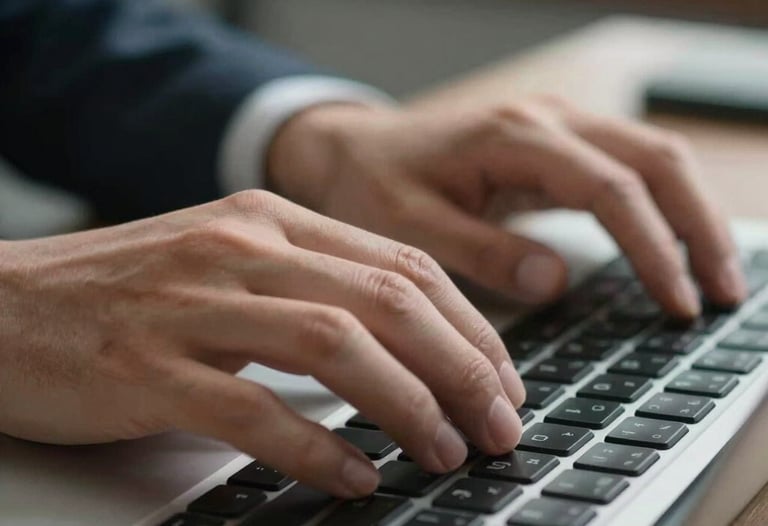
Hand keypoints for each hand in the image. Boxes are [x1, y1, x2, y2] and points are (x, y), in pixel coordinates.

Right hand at [0, 191, 524, 496]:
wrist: (5, 303)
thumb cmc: (129, 288)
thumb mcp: (231, 262)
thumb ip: (313, 286)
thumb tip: (406, 347)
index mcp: (272, 219)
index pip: (403, 264)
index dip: (469, 326)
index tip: (500, 378)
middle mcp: (242, 248)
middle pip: (388, 301)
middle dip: (461, 368)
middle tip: (499, 424)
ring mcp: (194, 303)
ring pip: (335, 346)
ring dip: (407, 405)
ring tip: (445, 452)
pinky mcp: (148, 365)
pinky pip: (254, 408)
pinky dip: (316, 448)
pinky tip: (356, 478)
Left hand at [268, 98, 746, 316]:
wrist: (352, 151)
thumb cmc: (371, 184)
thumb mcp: (408, 226)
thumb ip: (479, 251)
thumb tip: (555, 280)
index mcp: (513, 138)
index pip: (611, 189)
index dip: (653, 248)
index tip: (677, 303)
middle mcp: (546, 122)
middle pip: (654, 161)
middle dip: (697, 228)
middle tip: (722, 296)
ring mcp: (554, 128)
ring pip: (651, 158)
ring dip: (690, 215)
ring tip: (714, 278)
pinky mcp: (553, 145)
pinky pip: (627, 166)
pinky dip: (661, 206)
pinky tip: (671, 246)